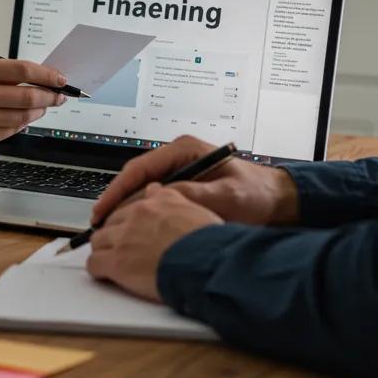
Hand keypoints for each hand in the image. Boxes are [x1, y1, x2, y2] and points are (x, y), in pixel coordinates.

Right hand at [0, 58, 66, 147]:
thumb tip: (36, 80)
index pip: (23, 70)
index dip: (47, 75)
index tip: (61, 79)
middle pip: (28, 95)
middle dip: (50, 96)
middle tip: (60, 97)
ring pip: (22, 116)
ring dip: (38, 111)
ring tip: (43, 107)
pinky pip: (10, 130)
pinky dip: (21, 124)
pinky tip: (23, 119)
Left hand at [86, 184, 222, 300]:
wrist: (208, 264)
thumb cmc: (209, 244)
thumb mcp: (194, 208)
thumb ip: (171, 198)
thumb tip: (155, 189)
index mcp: (156, 201)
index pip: (130, 206)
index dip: (128, 221)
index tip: (129, 230)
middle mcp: (137, 215)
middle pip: (110, 222)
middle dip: (113, 235)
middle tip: (120, 248)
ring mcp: (124, 238)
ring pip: (98, 240)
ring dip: (103, 250)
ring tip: (111, 262)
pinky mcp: (117, 262)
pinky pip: (94, 264)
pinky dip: (98, 270)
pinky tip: (105, 275)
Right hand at [91, 135, 299, 227]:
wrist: (278, 201)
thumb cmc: (257, 193)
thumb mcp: (230, 194)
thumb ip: (199, 195)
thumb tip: (166, 197)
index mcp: (184, 149)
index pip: (140, 167)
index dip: (118, 189)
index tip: (104, 208)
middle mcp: (177, 157)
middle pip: (135, 177)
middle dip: (116, 200)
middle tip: (100, 223)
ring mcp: (178, 170)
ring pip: (141, 188)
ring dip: (126, 207)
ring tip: (110, 228)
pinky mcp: (181, 185)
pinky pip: (152, 197)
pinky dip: (140, 212)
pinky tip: (133, 228)